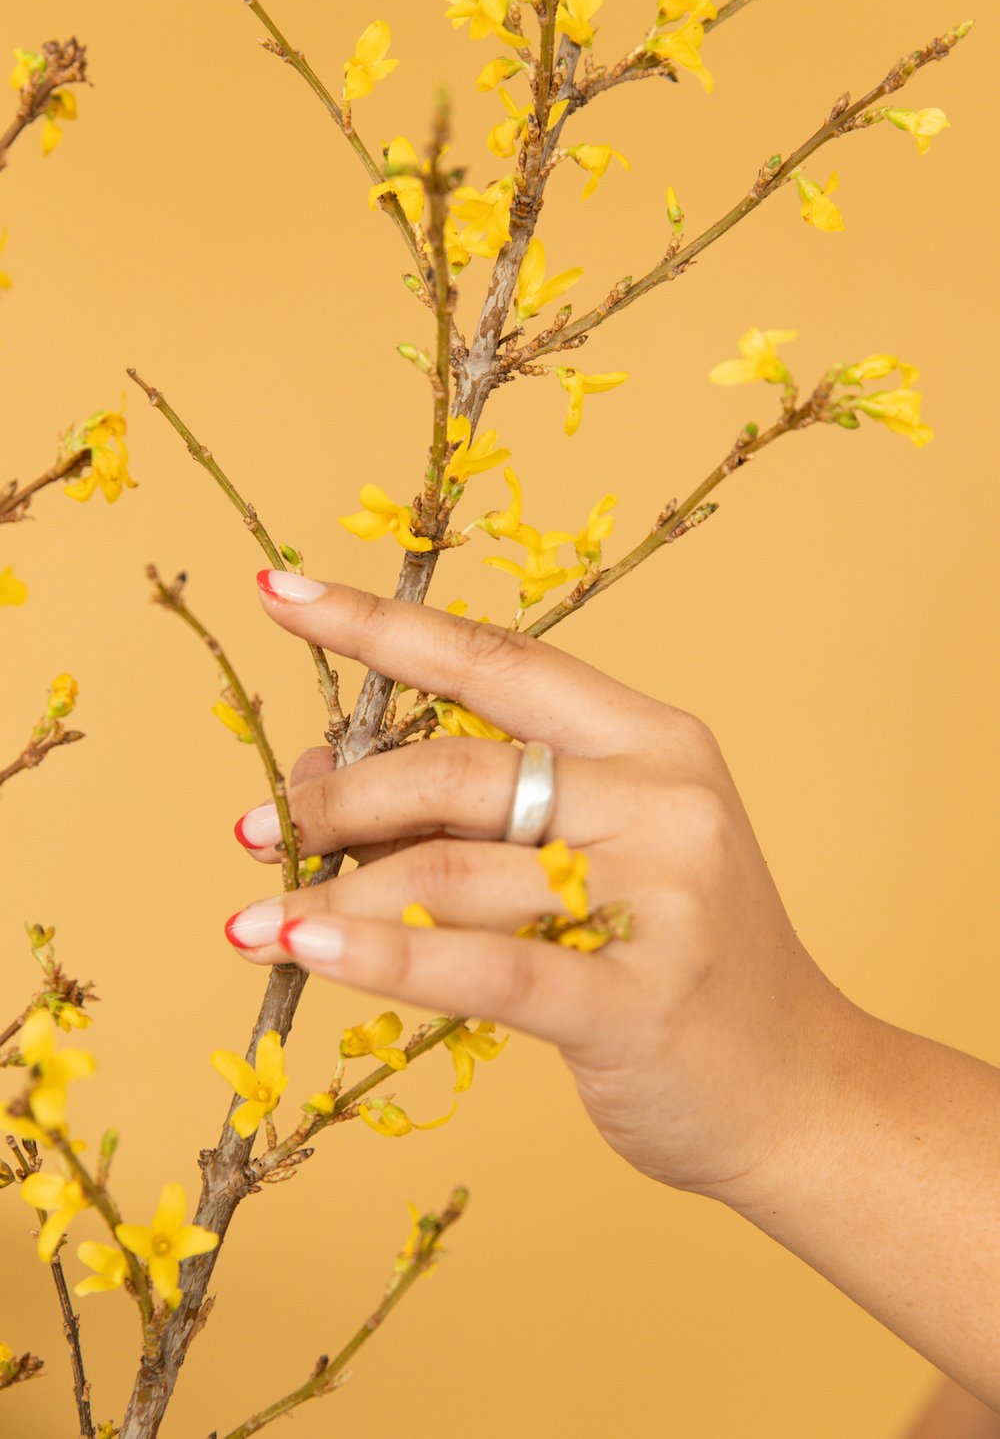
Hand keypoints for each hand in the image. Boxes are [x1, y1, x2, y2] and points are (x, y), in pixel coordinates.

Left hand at [226, 571, 850, 1204]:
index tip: (281, 591)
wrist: (799, 1090)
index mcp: (652, 741)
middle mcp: (662, 798)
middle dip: (338, 797)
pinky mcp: (637, 1000)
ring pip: (448, 871)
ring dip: (328, 894)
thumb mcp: (607, 851)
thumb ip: (492, 807)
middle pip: (457, 769)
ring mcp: (659, 895)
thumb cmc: (680, 960)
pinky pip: (480, 966)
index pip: (497, 660)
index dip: (380, 624)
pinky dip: (378, 957)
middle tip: (261, 827)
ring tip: (255, 919)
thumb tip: (327, 774)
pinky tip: (300, 951)